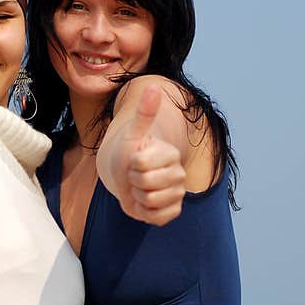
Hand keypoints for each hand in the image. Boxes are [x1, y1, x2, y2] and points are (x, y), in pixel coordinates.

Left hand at [113, 84, 186, 225]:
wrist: (125, 175)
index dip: (131, 165)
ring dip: (137, 198)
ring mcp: (177, 193)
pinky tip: (144, 203)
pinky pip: (157, 218)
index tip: (133, 161)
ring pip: (150, 201)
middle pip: (146, 184)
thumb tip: (152, 86)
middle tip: (134, 176)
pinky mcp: (173, 211)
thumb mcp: (132, 134)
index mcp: (170, 153)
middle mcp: (178, 173)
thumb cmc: (128, 153)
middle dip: (132, 182)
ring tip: (138, 189)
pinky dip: (144, 213)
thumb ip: (144, 113)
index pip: (141, 164)